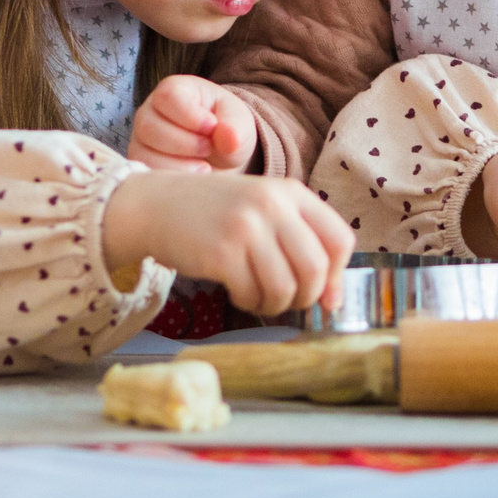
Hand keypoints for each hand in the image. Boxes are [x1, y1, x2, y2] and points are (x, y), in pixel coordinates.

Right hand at [103, 171, 352, 315]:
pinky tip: (237, 292)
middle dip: (306, 297)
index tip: (325, 295)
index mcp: (291, 192)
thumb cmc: (217, 214)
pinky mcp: (221, 252)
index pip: (340, 239)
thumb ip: (301, 244)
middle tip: (287, 300)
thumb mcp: (264, 211)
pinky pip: (252, 294)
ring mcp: (246, 227)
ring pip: (286, 287)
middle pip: (316, 269)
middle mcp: (272, 205)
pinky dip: (248, 303)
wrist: (156, 205)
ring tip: (259, 297)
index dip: (338, 275)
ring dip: (275, 305)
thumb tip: (334, 301)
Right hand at [127, 74, 259, 173]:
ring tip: (204, 166)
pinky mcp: (141, 161)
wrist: (220, 153)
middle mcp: (150, 110)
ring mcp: (142, 138)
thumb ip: (235, 128)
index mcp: (174, 89)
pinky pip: (145, 172)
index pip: (168, 97)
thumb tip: (231, 139)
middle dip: (185, 143)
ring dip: (178, 164)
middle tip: (208, 148)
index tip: (212, 127)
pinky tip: (191, 177)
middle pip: (149, 127)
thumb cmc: (226, 128)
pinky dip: (170, 178)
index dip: (190, 116)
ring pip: (143, 153)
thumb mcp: (238, 123)